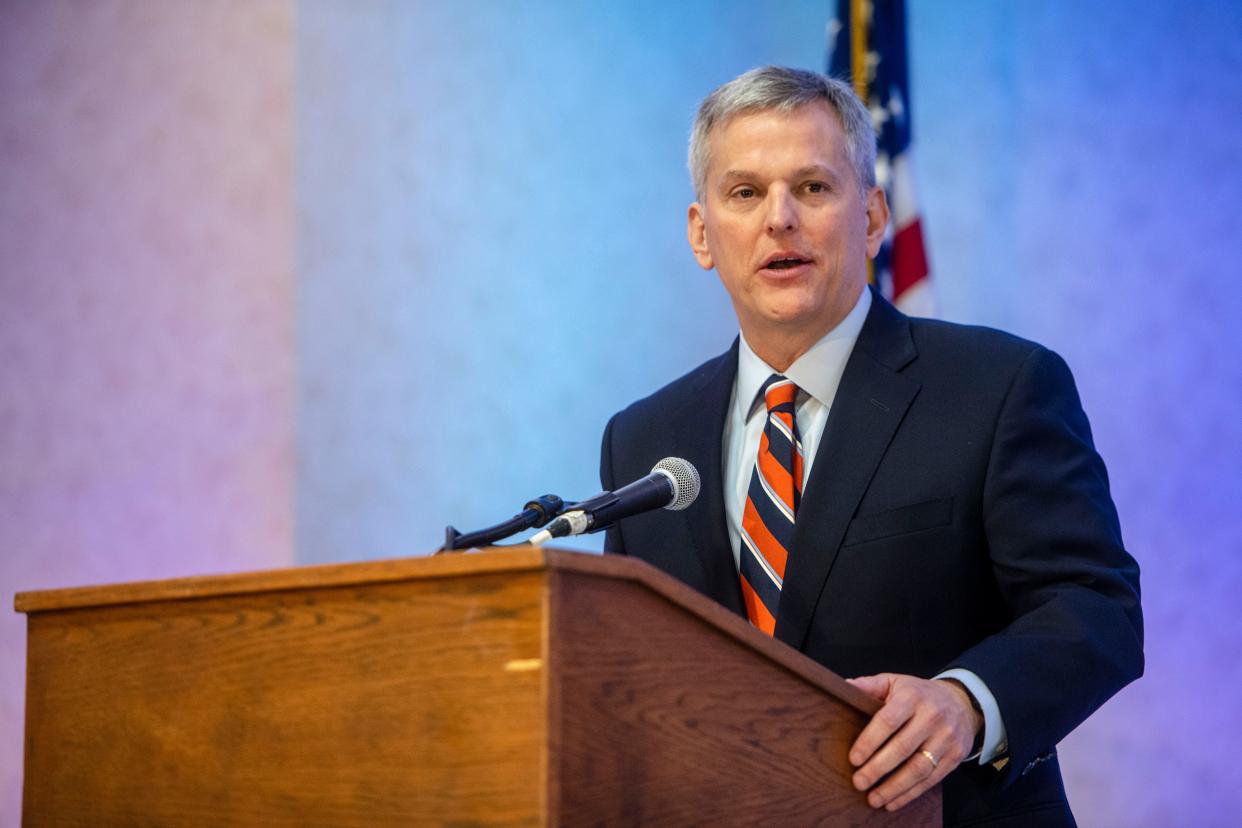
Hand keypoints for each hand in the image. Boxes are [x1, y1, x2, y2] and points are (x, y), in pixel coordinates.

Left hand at [845, 673, 981, 810]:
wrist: (961, 702)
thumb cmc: (918, 694)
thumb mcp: (894, 682)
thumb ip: (869, 686)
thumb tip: (843, 688)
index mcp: (912, 697)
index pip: (888, 721)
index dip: (869, 741)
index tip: (853, 759)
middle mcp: (932, 716)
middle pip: (902, 748)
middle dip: (877, 769)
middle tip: (858, 782)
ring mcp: (946, 738)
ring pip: (918, 768)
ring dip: (894, 787)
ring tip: (873, 798)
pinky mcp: (956, 756)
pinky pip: (931, 779)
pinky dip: (910, 794)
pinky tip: (893, 802)